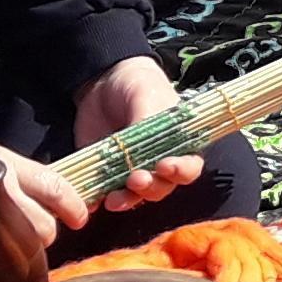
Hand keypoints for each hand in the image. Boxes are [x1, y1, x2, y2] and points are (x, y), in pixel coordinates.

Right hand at [0, 136, 86, 274]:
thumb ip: (20, 173)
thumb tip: (52, 194)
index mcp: (3, 168)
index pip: (55, 189)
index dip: (74, 206)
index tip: (79, 216)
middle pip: (46, 231)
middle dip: (46, 232)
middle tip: (34, 225)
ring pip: (25, 255)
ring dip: (24, 250)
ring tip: (6, 235)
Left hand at [69, 54, 204, 209]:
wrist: (103, 81)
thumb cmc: (137, 85)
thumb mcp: (144, 95)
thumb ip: (147, 121)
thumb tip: (143, 150)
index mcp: (179, 145)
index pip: (189, 167)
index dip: (181, 171)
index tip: (166, 166)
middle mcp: (159, 164)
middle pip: (162, 187)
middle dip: (150, 188)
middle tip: (136, 180)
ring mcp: (132, 171)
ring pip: (135, 196)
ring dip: (127, 200)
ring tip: (113, 199)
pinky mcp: (107, 175)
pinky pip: (105, 193)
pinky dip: (99, 200)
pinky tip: (92, 201)